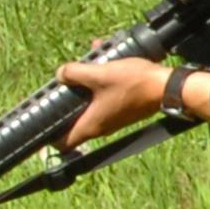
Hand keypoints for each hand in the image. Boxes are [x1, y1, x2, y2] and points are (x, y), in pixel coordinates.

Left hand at [54, 58, 170, 150]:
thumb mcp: (100, 73)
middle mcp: (102, 126)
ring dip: (87, 87)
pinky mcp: (126, 109)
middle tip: (66, 82)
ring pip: (91, 105)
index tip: (42, 121)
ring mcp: (115, 118)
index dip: (48, 136)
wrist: (167, 87)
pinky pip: (106, 99)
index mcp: (91, 124)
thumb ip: (75, 73)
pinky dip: (101, 85)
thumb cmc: (134, 84)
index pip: (62, 143)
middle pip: (75, 119)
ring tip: (90, 65)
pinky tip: (107, 65)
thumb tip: (60, 74)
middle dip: (69, 99)